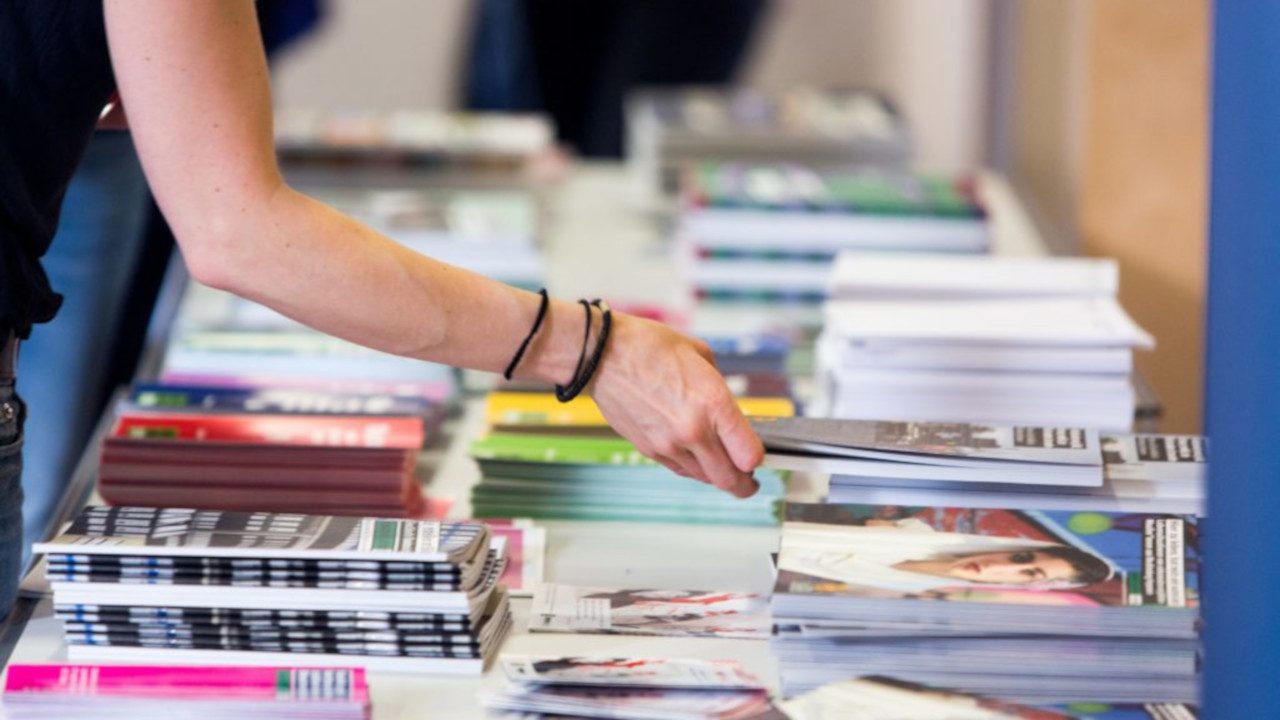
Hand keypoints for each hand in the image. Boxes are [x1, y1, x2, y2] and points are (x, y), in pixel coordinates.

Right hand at [588, 314, 764, 496]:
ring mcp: (669, 444)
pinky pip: (679, 470)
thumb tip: (728, 411)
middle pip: (729, 479)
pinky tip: (695, 457)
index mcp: (714, 402)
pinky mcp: (649, 449)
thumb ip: (719, 388)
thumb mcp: (700, 355)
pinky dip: (692, 468)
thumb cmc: (648, 346)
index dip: (758, 460)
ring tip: (721, 466)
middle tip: (749, 483)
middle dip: (744, 485)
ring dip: (716, 476)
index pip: (749, 454)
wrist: (602, 354)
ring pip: (704, 478)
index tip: (758, 456)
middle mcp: (693, 429)